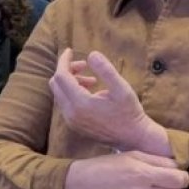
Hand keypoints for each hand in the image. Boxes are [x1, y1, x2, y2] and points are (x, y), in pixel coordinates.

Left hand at [49, 48, 169, 154]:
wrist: (133, 138)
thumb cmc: (129, 112)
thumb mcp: (121, 88)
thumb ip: (106, 70)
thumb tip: (91, 54)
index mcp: (80, 104)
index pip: (61, 76)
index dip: (64, 61)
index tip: (70, 50)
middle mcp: (71, 114)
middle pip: (56, 84)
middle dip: (67, 70)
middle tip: (85, 66)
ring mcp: (71, 121)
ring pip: (59, 93)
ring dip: (71, 81)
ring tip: (92, 80)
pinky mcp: (74, 125)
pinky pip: (65, 103)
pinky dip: (72, 92)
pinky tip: (90, 91)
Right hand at [64, 151, 188, 188]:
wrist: (77, 187)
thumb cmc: (105, 168)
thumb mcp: (130, 155)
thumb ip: (156, 160)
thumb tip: (179, 166)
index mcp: (142, 173)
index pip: (179, 179)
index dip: (180, 177)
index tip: (175, 176)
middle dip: (168, 186)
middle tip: (153, 182)